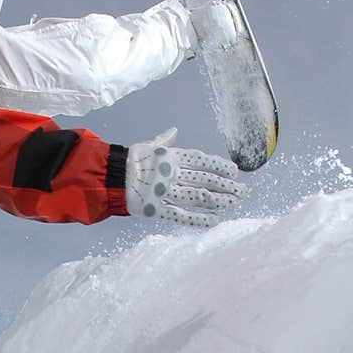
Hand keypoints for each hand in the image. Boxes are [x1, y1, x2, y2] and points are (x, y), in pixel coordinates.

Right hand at [125, 128, 246, 227]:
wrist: (109, 177)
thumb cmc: (130, 160)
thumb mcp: (148, 145)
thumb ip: (164, 140)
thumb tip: (173, 132)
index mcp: (171, 157)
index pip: (201, 160)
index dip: (219, 166)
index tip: (235, 171)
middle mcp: (172, 173)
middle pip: (205, 180)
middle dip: (226, 186)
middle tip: (243, 192)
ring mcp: (165, 192)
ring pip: (198, 197)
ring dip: (218, 200)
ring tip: (234, 203)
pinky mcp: (156, 209)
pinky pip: (180, 215)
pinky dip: (198, 219)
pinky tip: (214, 221)